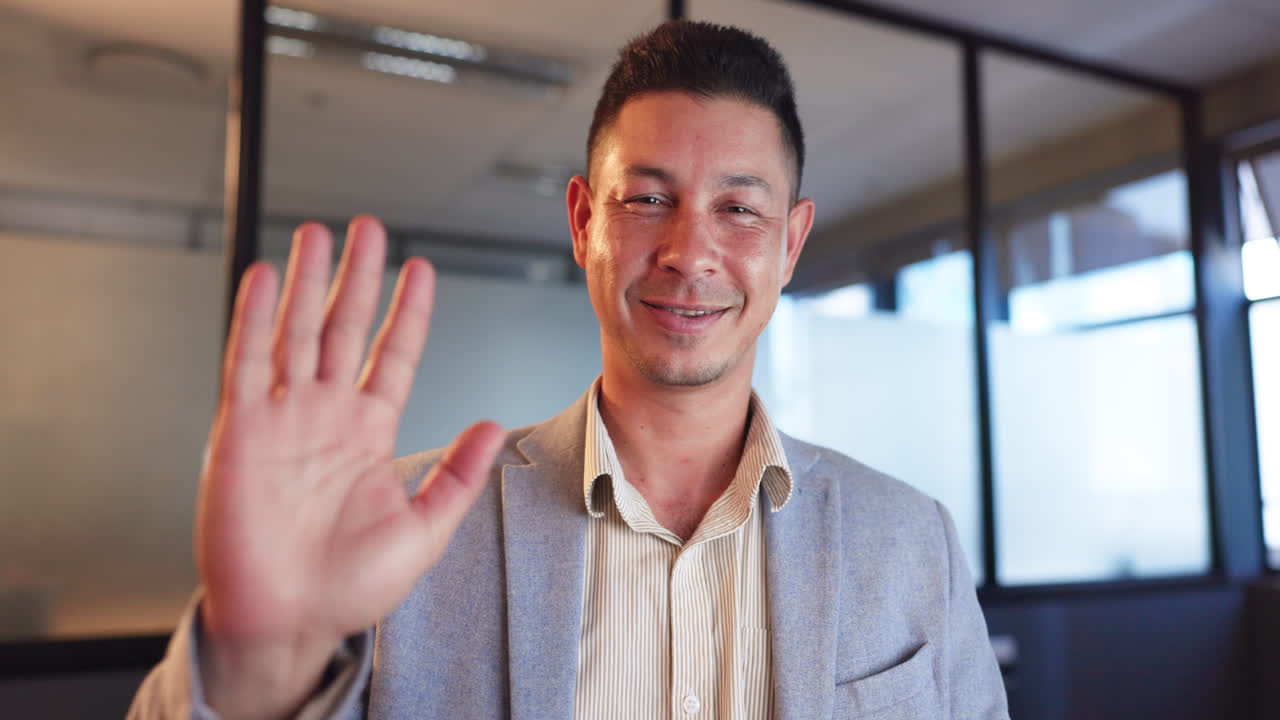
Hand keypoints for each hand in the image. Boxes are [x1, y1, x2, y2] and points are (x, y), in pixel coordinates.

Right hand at [194, 216, 502, 718]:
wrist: (288, 620)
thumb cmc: (351, 586)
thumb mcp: (424, 530)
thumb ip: (459, 476)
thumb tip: (495, 427)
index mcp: (370, 434)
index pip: (394, 356)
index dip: (408, 312)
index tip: (422, 269)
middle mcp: (326, 417)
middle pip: (344, 329)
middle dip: (356, 278)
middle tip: (368, 229)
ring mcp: (282, 420)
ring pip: (297, 334)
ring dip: (307, 284)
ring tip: (318, 235)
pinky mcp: (240, 432)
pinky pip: (247, 365)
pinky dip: (255, 320)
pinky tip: (269, 279)